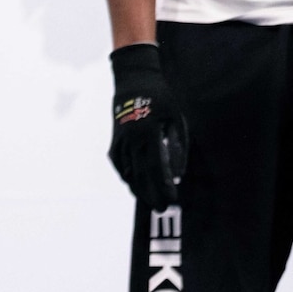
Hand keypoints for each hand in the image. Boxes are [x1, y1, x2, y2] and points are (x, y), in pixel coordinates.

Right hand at [108, 43, 188, 209]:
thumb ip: (177, 147)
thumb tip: (178, 175)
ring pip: (129, 174)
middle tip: (163, 209)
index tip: (173, 200)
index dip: (164, 187)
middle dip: (152, 195)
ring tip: (153, 202)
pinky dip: (129, 179)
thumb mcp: (176, 118)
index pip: (157, 168)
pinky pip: (121, 167)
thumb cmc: (161, 99)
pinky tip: (137, 187)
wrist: (134, 82)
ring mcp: (120, 143)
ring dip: (140, 190)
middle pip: (141, 176)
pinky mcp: (114, 143)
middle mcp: (131, 141)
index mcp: (148, 134)